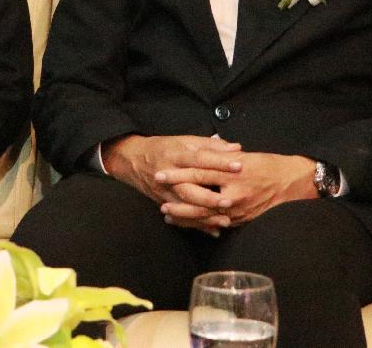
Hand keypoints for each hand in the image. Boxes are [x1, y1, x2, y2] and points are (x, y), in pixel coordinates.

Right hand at [102, 134, 243, 231]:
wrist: (133, 160)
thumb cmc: (163, 148)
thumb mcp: (184, 140)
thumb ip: (210, 145)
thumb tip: (235, 148)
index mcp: (176, 154)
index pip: (200, 158)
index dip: (219, 162)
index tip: (238, 165)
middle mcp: (169, 174)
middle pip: (189, 187)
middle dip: (209, 196)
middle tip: (229, 201)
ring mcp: (165, 191)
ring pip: (185, 206)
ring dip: (205, 215)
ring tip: (225, 220)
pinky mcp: (164, 203)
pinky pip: (181, 217)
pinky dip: (197, 225)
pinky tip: (213, 230)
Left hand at [157, 152, 318, 229]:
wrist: (291, 184)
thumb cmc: (267, 165)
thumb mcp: (243, 156)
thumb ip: (219, 156)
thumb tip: (198, 152)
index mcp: (232, 173)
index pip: (199, 173)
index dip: (178, 174)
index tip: (160, 174)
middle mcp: (234, 193)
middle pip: (198, 198)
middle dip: (177, 200)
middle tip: (159, 200)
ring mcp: (238, 210)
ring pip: (205, 215)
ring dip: (185, 216)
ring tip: (167, 214)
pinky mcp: (241, 220)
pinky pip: (216, 224)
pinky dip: (200, 224)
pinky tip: (188, 224)